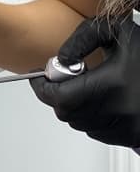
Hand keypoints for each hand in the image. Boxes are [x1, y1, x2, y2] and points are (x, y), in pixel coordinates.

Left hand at [30, 15, 139, 147]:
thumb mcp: (120, 32)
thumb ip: (84, 36)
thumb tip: (62, 58)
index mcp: (110, 86)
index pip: (57, 96)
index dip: (42, 87)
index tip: (41, 76)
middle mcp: (116, 113)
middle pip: (66, 113)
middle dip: (60, 95)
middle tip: (65, 78)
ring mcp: (126, 130)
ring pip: (81, 124)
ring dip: (77, 107)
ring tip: (93, 87)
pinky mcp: (133, 139)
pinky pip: (100, 132)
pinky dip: (94, 118)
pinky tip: (108, 100)